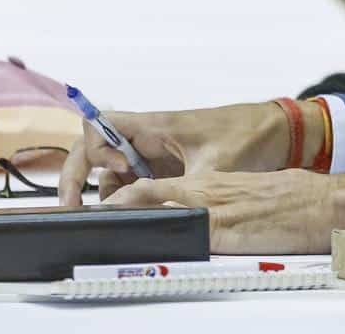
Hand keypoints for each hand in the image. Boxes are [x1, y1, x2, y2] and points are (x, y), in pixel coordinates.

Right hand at [57, 101, 293, 205]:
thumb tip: (156, 216)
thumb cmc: (246, 136)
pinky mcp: (164, 168)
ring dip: (106, 193)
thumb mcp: (213, 168)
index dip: (96, 150)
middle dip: (77, 175)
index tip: (119, 171)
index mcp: (154, 125)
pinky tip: (132, 218)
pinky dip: (126, 200)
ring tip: (113, 219)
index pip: (100, 125)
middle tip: (70, 206)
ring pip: (110, 171)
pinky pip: (132, 182)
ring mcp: (153, 154)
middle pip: (93, 149)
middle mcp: (147, 138)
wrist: (275, 133)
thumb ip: (180, 192)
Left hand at [103, 169, 344, 253]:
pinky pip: (186, 229)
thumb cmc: (284, 201)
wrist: (318, 202)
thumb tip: (184, 224)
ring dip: (127, 215)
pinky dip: (162, 230)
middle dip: (110, 207)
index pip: (148, 186)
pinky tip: (144, 237)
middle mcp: (203, 192)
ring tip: (98, 225)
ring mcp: (213, 210)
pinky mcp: (228, 229)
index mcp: (204, 184)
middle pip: (143, 195)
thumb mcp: (239, 196)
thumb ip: (209, 207)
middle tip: (82, 218)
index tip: (94, 209)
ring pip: (158, 206)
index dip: (118, 197)